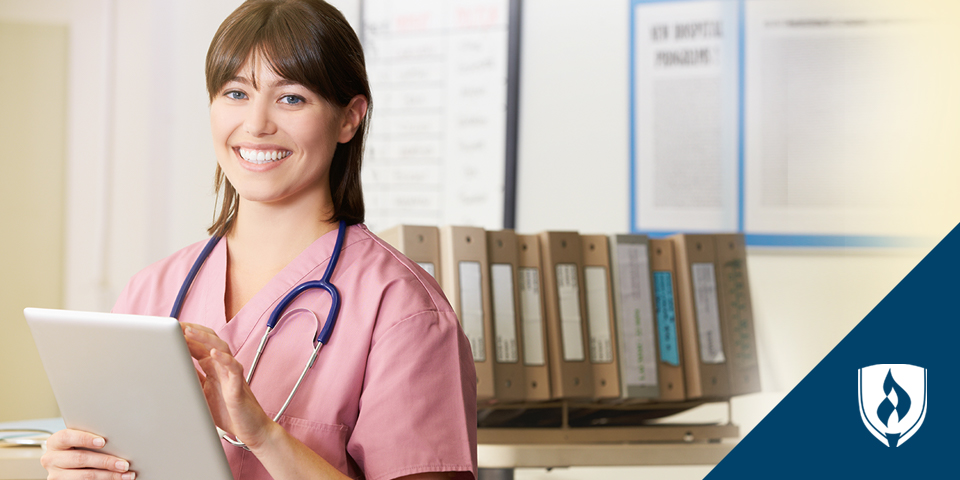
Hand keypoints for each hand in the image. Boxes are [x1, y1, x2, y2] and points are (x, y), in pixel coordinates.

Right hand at [41, 429, 134, 479]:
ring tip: (126, 475)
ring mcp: (55, 475)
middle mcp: (51, 459)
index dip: (85, 438)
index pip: (67, 437)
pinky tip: (116, 479)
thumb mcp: (79, 442)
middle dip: (106, 461)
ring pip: (85, 476)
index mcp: (55, 442)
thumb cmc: (78, 448)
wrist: (67, 466)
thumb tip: (117, 440)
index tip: (103, 442)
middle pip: (80, 458)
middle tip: (124, 464)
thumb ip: (91, 439)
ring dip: (109, 476)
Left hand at [181, 323, 274, 448]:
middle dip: (192, 331)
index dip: (184, 336)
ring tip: (189, 332)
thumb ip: (191, 378)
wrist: (250, 428)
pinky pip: (233, 368)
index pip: (198, 345)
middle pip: (209, 340)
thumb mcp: (201, 393)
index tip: (168, 328)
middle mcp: (222, 366)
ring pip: (221, 348)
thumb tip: (172, 367)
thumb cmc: (227, 411)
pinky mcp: (239, 385)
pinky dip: (224, 359)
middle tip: (176, 324)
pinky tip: (213, 353)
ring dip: (204, 339)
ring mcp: (231, 374)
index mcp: (212, 367)